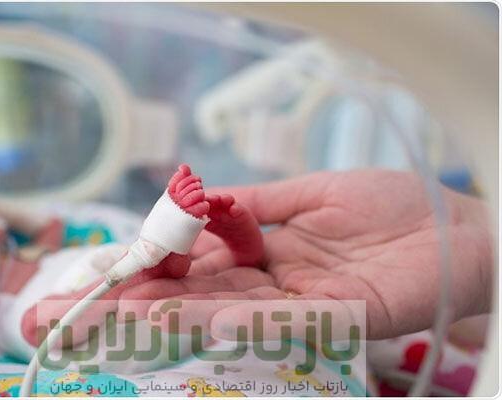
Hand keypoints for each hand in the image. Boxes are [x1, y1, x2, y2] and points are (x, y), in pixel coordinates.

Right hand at [121, 170, 492, 338]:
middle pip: (204, 292)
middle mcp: (275, 283)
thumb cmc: (389, 204)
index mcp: (268, 251)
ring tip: (129, 312)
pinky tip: (201, 314)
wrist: (453, 224)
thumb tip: (200, 198)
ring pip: (230, 310)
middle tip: (94, 303)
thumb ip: (256, 203)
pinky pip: (281, 319)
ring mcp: (302, 303)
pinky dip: (239, 317)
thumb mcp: (312, 191)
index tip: (116, 263)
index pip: (200, 261)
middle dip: (149, 297)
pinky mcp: (337, 316)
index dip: (158, 262)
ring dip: (180, 311)